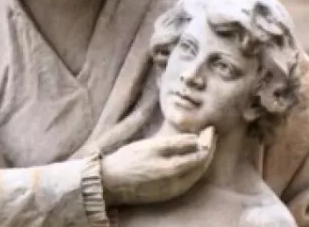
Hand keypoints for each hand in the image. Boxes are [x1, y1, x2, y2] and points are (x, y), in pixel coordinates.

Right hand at [100, 127, 215, 205]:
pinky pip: (189, 181)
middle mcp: (173, 177)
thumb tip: (195, 140)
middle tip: (211, 135)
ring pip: (197, 173)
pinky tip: (194, 162)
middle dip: (208, 148)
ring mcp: (172, 188)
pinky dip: (196, 169)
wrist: (111, 182)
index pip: (196, 151)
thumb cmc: (127, 161)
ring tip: (205, 146)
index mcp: (168, 164)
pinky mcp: (169, 194)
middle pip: (200, 163)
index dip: (206, 139)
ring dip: (204, 158)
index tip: (209, 129)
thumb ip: (172, 144)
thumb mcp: (148, 146)